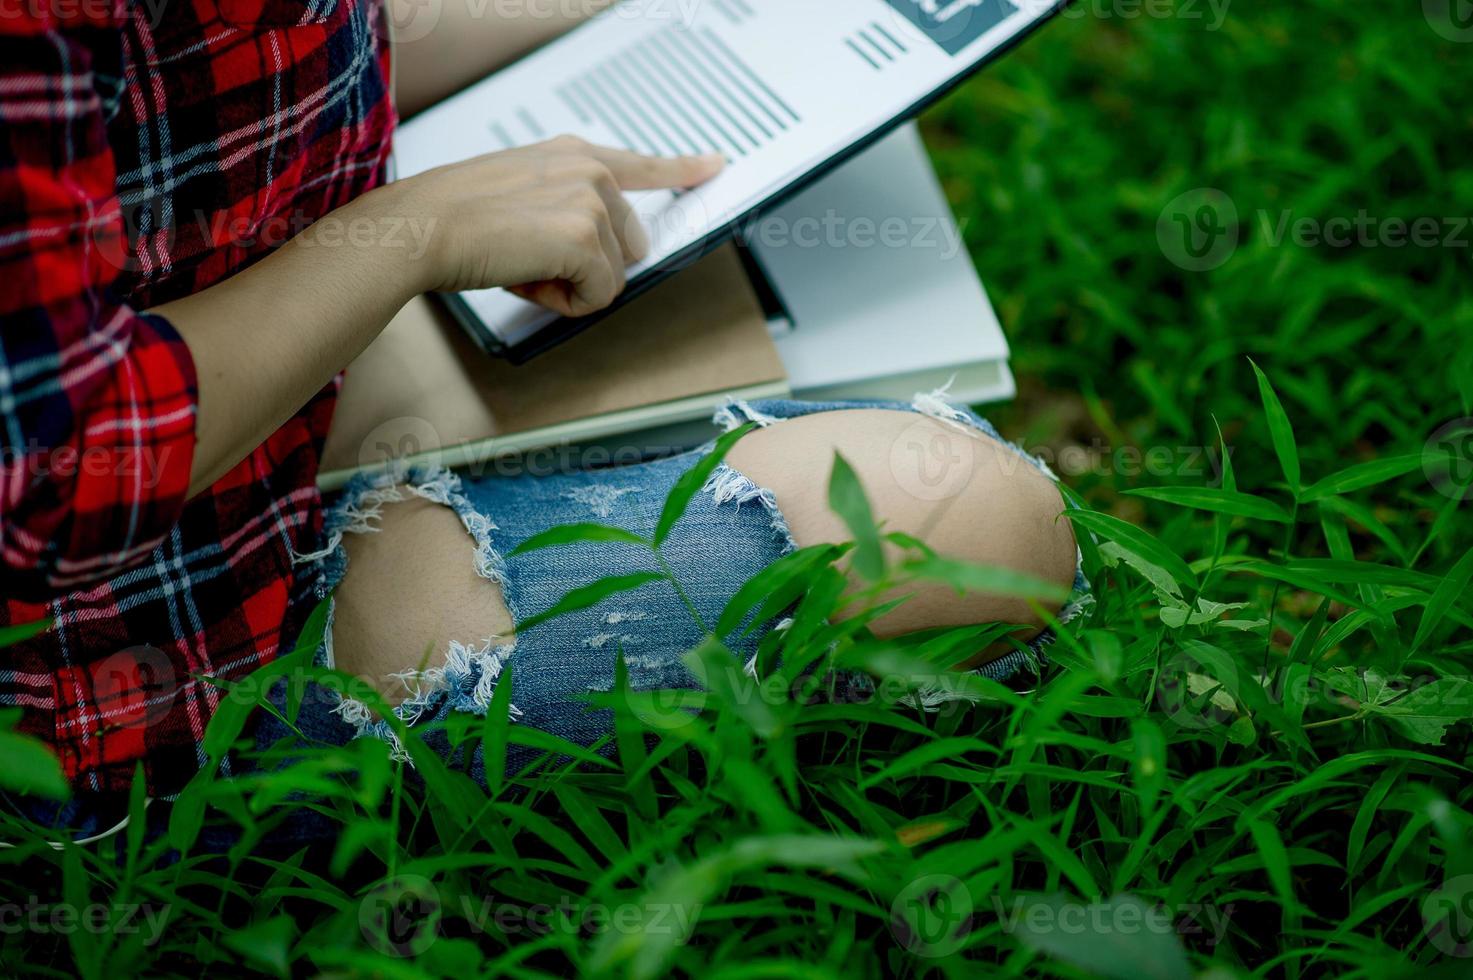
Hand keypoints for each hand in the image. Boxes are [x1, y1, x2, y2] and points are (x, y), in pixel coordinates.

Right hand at [390, 135, 724, 315]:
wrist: (419, 227)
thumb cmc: (452, 218)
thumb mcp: (518, 195)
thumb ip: (563, 209)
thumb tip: (595, 257)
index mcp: (573, 154)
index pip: (642, 163)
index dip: (683, 168)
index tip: (714, 164)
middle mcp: (590, 170)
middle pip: (628, 245)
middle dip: (585, 267)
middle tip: (529, 257)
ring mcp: (591, 201)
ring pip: (612, 275)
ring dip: (567, 285)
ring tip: (518, 262)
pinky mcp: (584, 237)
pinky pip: (599, 296)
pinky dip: (564, 302)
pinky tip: (526, 278)